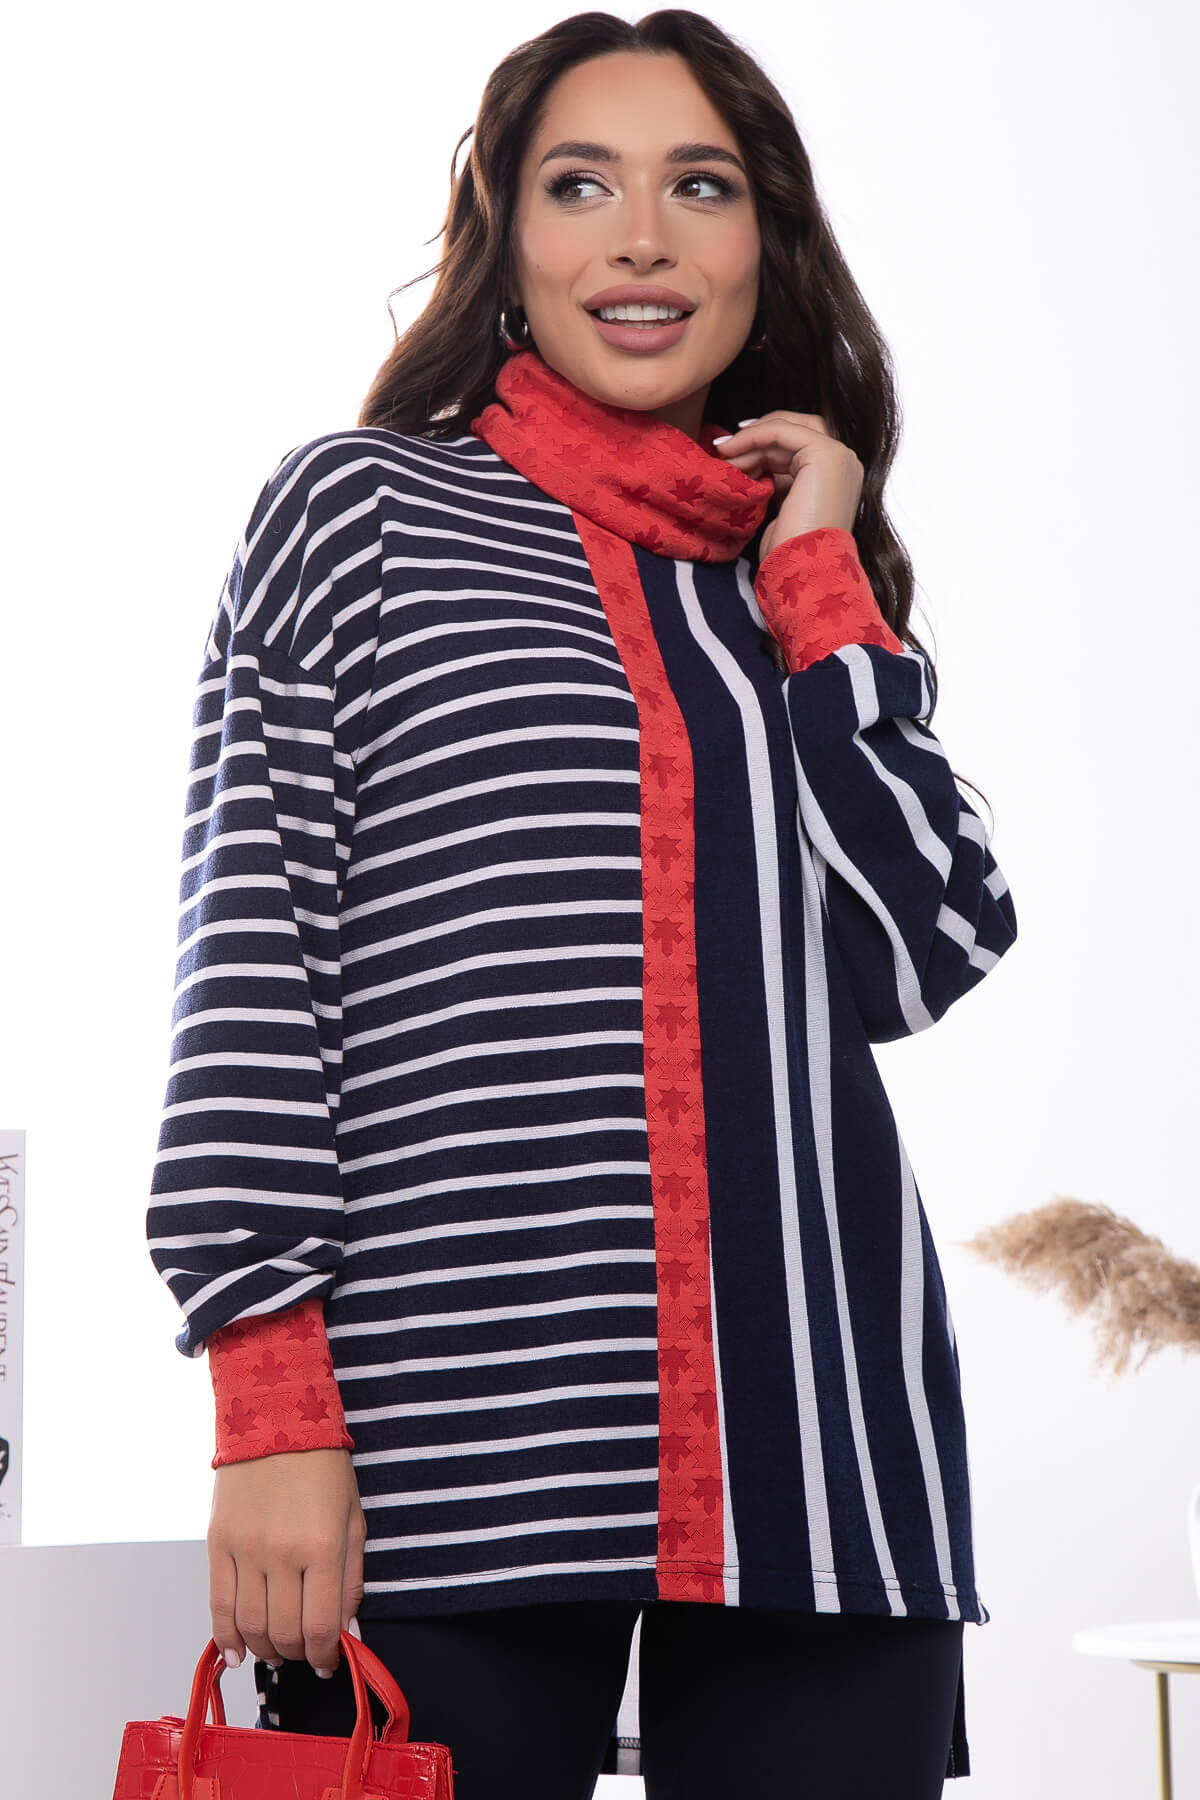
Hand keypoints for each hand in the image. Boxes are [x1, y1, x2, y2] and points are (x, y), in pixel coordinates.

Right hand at [207, 1447, 366, 1677]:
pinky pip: (218, 1605)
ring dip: (265, 1650)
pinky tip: (237, 1651)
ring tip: (277, 1650)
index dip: (326, 1656)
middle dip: (298, 1654)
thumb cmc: (323, 1467)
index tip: (328, 1662)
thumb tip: (347, 1633)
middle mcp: (282, 1552)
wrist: (275, 1417)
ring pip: (250, 1627)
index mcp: (323, 1545)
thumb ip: (351, 1578)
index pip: (322, 1626)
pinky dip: (226, 1637)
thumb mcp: (353, 1517)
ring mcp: (245, 1549)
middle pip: (285, 1633)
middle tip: (304, 1652)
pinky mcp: (217, 1543)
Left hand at [714, 411, 863, 559]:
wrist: (803, 571)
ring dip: (750, 439)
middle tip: (723, 451)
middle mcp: (844, 463)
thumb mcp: (784, 510)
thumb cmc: (791, 554)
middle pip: (794, 434)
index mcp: (838, 478)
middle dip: (756, 439)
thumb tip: (755, 466)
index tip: (731, 454)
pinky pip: (782, 431)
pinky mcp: (825, 453)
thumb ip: (780, 483)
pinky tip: (731, 449)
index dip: (764, 446)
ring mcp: (839, 456)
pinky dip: (753, 435)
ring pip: (787, 429)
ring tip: (723, 455)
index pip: (798, 447)